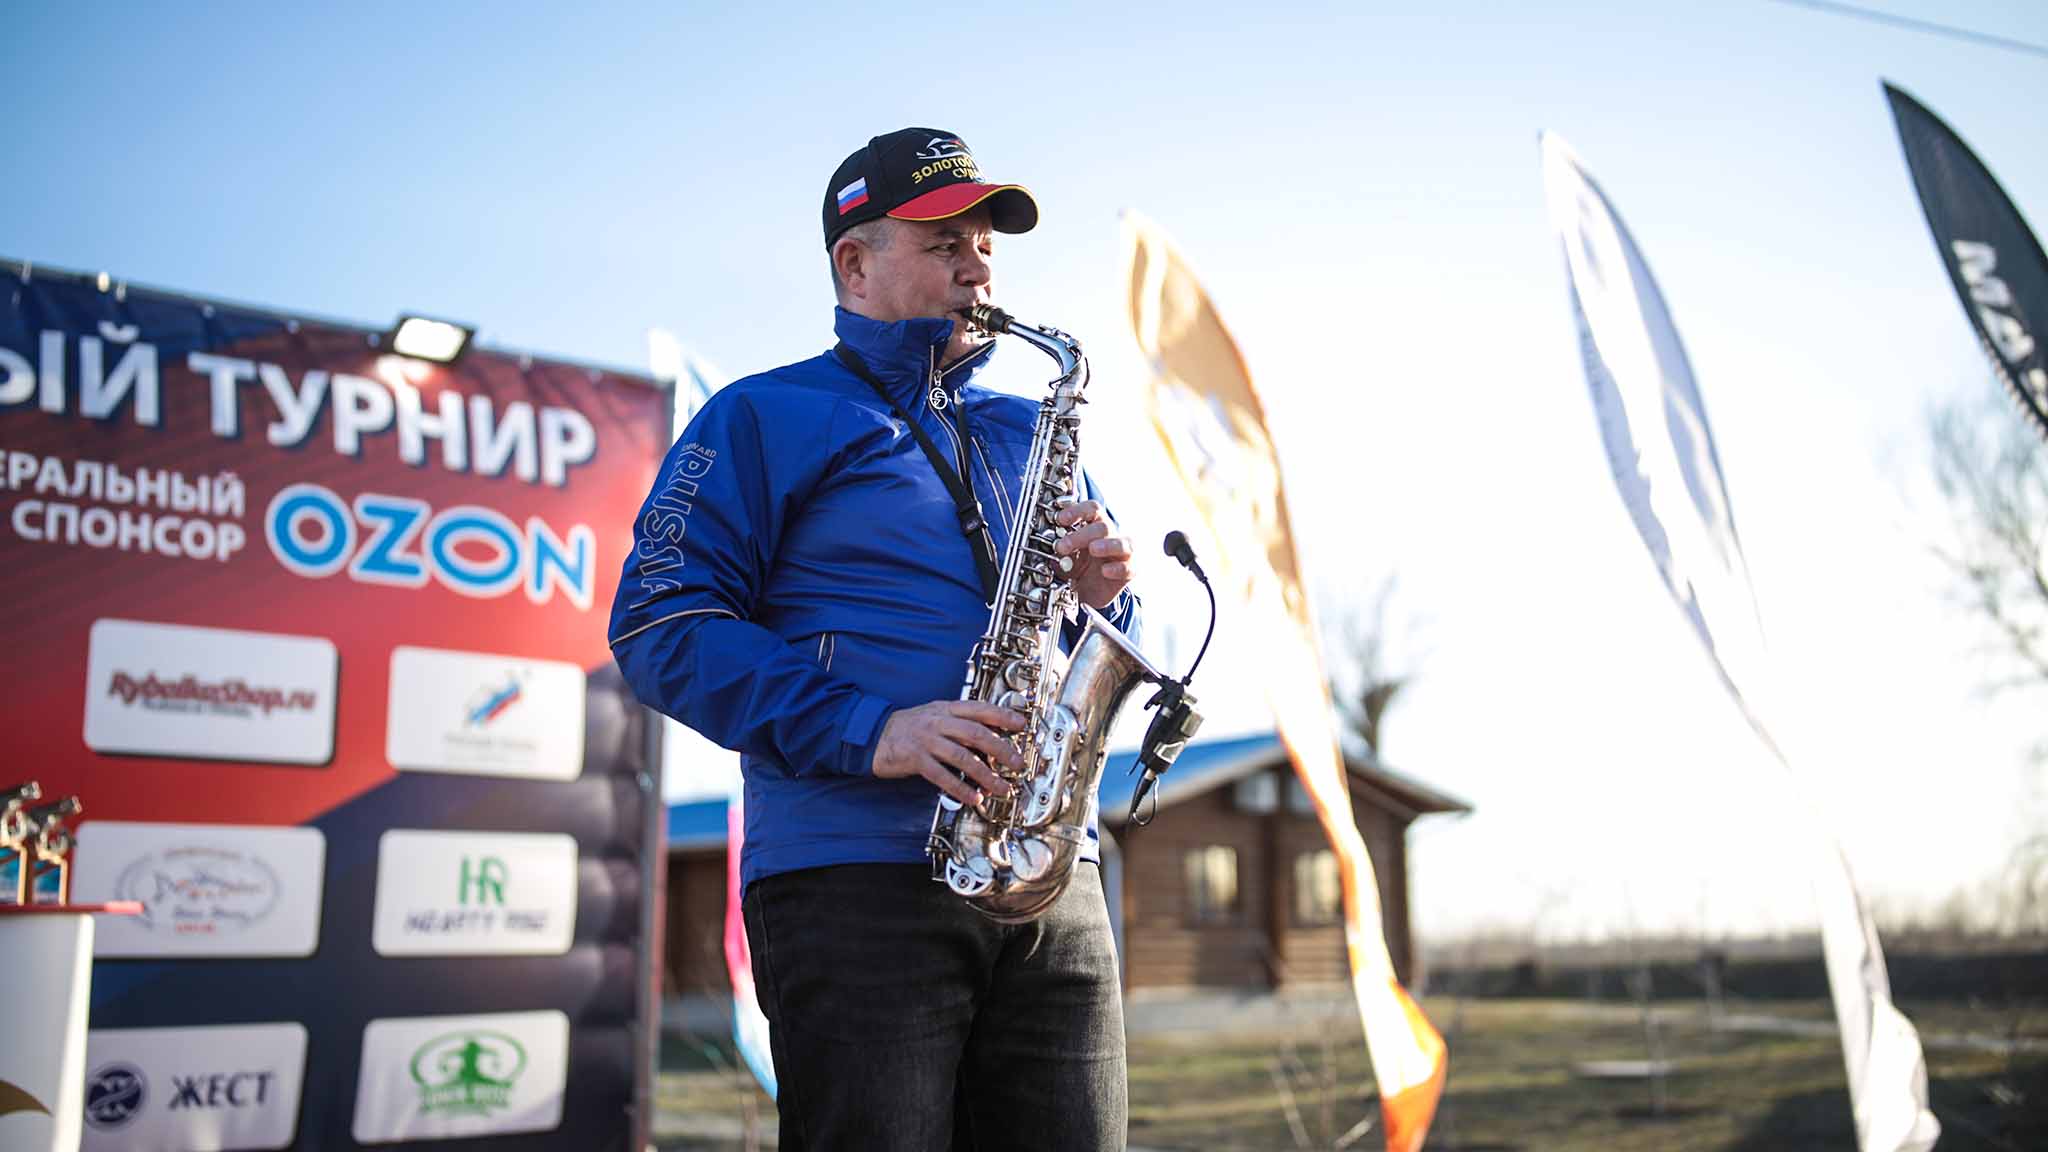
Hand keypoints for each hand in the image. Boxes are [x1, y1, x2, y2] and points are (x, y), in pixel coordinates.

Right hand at [871, 701, 1024, 806]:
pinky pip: (942, 776)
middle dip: (1001, 749)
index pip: (979, 709)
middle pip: (976, 733)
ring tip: (1000, 787)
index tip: (1022, 724)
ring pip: (962, 756)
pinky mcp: (915, 759)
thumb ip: (960, 725)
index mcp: (946, 709)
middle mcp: (938, 722)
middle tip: (1017, 763)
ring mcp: (926, 740)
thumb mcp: (935, 716)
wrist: (874, 735)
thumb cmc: (909, 728)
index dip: (1002, 715)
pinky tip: (973, 797)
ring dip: (985, 774)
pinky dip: (960, 788)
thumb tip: (989, 743)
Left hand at [1052, 500, 1133, 608]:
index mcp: (1094, 526)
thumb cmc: (1078, 568)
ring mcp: (1122, 554)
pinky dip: (1116, 568)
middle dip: (1080, 536)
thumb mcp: (1064, 556)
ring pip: (1122, 543)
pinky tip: (1105, 571)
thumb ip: (1060, 547)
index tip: (1060, 519)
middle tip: (1062, 547)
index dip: (1077, 511)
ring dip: (1107, 545)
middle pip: (1102, 527)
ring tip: (1093, 550)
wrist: (1087, 594)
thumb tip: (1050, 541)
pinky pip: (1127, 568)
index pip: (1091, 509)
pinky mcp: (1128, 572)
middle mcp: (1110, 536)